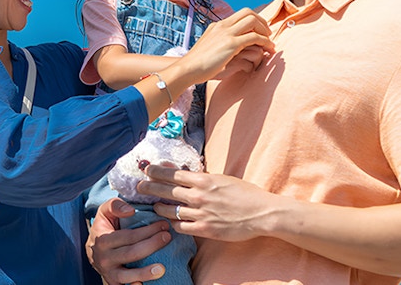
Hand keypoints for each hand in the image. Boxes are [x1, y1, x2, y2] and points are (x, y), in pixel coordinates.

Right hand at [86, 198, 170, 283]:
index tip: (163, 225)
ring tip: (162, 268)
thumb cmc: (104, 228)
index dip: (147, 230)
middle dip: (152, 245)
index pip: (128, 236)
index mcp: (102, 239)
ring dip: (145, 273)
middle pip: (131, 253)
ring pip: (127, 275)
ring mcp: (109, 273)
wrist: (93, 252)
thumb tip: (130, 210)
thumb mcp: (104, 212)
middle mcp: (104, 258)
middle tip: (167, 237)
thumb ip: (115, 205)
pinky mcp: (114, 284)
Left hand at [138, 165, 278, 241]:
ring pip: (170, 211)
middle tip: (138, 187)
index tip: (146, 170)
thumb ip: (203, 178)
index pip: (172, 174)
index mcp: (203, 180)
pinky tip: (170, 223)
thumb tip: (186, 173)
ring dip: (159, 208)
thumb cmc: (246, 194)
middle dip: (149, 188)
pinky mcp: (205, 230)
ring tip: (154, 206)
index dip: (156, 172)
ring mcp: (201, 214)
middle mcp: (199, 196)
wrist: (262, 213)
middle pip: (166, 190)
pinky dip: (173, 225)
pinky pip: (181, 227)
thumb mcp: (223, 179)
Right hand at [168, 8, 271, 85]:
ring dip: (265, 31)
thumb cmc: (198, 63)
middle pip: (248, 13)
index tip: (260, 31)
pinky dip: (264, 42)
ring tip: (269, 43)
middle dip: (262, 22)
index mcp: (217, 26)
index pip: (240, 14)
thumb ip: (220, 43)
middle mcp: (222, 25)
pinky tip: (267, 49)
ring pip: (253, 21)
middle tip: (267, 34)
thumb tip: (231, 47)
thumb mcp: (210, 48)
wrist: (188, 68)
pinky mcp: (231, 44)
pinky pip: (254, 37)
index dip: (254, 20)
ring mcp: (226, 33)